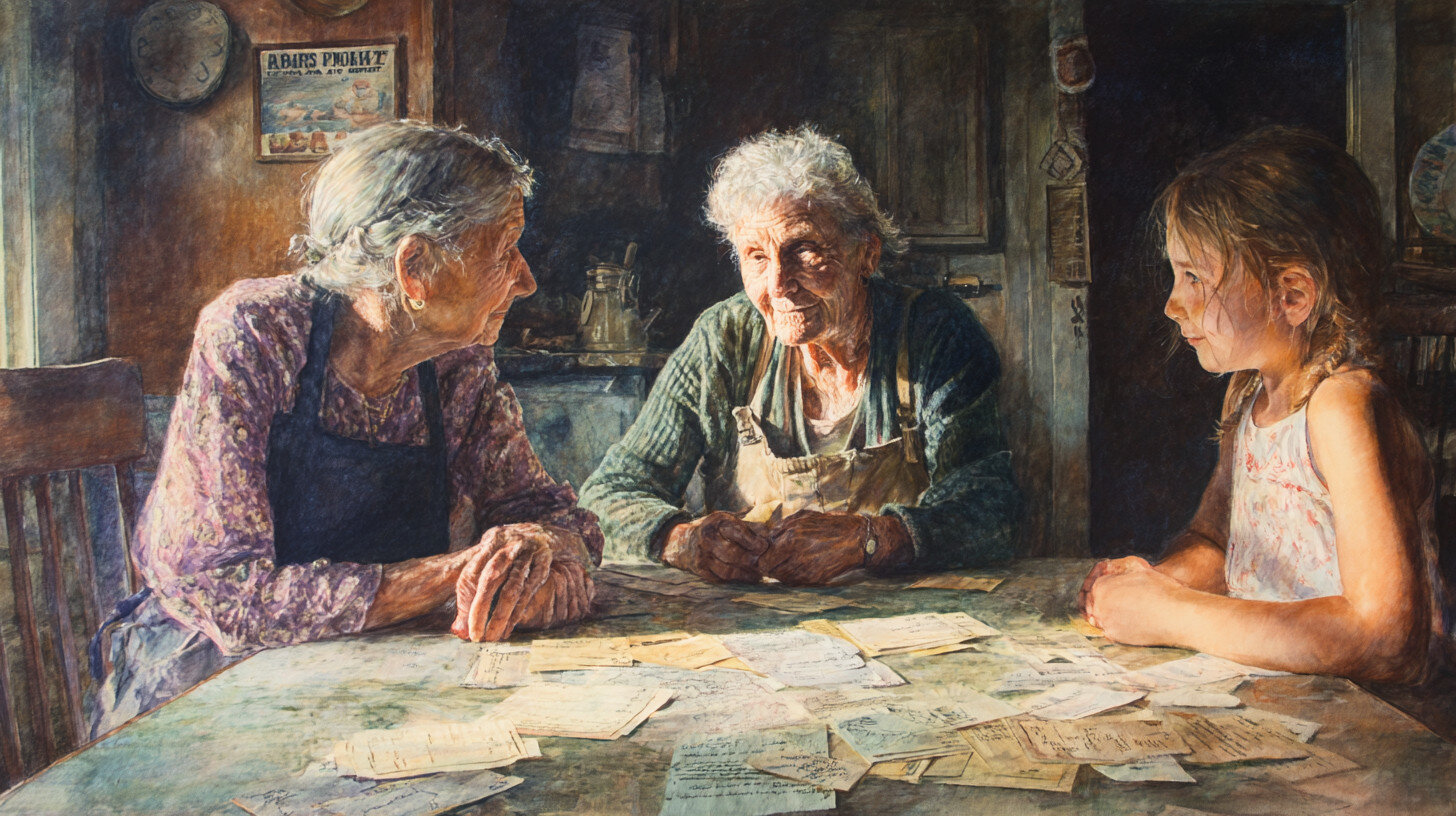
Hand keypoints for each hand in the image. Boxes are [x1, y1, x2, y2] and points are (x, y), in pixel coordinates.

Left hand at [451, 523, 588, 641]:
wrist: (545, 534)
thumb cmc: (509, 551)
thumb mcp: (490, 556)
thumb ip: (471, 588)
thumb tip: (458, 627)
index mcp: (491, 539)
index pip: (472, 572)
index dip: (466, 600)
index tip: (464, 623)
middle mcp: (509, 544)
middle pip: (490, 580)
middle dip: (480, 610)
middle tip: (475, 636)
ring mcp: (529, 554)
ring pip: (511, 590)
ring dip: (500, 617)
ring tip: (492, 637)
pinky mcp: (544, 565)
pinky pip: (528, 593)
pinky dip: (517, 613)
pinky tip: (509, 628)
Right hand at [661, 511, 770, 582]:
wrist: (683, 541)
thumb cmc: (715, 530)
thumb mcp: (729, 520)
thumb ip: (750, 526)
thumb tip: (773, 535)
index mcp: (716, 521)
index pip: (736, 532)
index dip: (753, 541)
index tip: (765, 547)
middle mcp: (706, 537)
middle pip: (732, 553)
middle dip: (751, 560)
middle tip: (765, 564)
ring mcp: (701, 555)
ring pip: (727, 570)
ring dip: (746, 574)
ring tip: (760, 574)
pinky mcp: (700, 571)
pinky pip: (721, 579)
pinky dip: (737, 580)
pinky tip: (748, 578)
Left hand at [759, 510, 895, 585]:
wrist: (858, 540)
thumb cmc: (831, 524)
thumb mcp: (804, 516)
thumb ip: (782, 527)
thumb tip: (767, 537)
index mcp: (791, 538)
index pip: (763, 558)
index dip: (761, 557)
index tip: (764, 554)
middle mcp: (796, 556)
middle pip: (769, 571)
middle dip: (769, 565)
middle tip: (774, 559)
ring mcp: (806, 570)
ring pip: (781, 578)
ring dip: (780, 572)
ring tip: (788, 562)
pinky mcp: (815, 579)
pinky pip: (795, 582)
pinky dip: (793, 576)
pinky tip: (799, 567)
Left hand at [1082, 559, 1184, 644]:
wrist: (1177, 615)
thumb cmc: (1161, 589)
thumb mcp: (1138, 569)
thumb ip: (1119, 569)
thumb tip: (1108, 567)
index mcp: (1102, 587)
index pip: (1095, 585)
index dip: (1106, 585)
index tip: (1115, 588)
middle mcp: (1099, 605)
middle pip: (1094, 602)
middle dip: (1104, 599)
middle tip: (1119, 600)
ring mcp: (1106, 622)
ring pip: (1100, 616)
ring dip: (1108, 612)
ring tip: (1125, 610)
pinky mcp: (1115, 636)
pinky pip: (1109, 629)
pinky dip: (1115, 625)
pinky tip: (1128, 621)